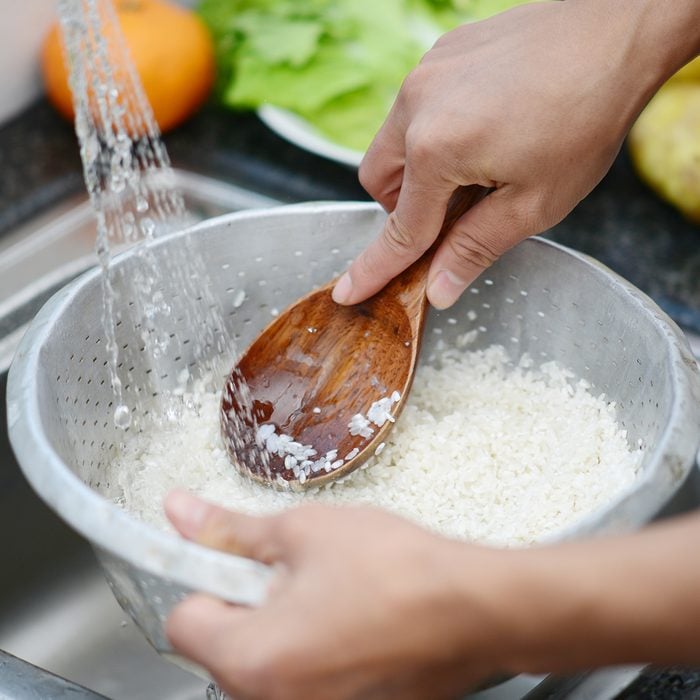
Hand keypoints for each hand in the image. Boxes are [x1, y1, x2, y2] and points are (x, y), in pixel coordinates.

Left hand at [164, 491, 512, 699]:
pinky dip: (312, 649)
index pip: (184, 620)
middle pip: (223, 645)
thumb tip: (181, 513)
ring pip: (264, 661)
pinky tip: (351, 619)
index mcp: (253, 660)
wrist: (475, 609)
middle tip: (294, 570)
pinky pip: (302, 679)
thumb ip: (229, 530)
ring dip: (282, 625)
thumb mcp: (303, 530)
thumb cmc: (397, 570)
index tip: (231, 557)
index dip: (207, 577)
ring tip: (330, 593)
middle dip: (247, 602)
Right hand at [332, 0, 683, 309]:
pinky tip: (482, 131)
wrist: (618, 29)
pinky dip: (433, 134)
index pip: (399, 229)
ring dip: (418, 170)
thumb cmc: (586, 115)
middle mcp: (416, 106)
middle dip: (403, 209)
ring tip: (474, 168)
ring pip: (392, 141)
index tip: (349, 291)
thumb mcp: (534, 202)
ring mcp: (425, 73)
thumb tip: (438, 288)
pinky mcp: (440, 53)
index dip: (375, 268)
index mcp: (436, 150)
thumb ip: (475, 248)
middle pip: (377, 180)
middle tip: (450, 216)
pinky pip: (415, 108)